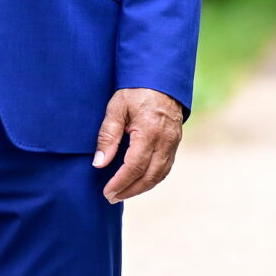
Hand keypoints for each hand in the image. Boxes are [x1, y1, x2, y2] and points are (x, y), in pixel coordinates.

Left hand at [93, 87, 185, 201]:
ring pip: (160, 174)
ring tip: (123, 193)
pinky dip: (152, 179)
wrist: (162, 78)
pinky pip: (166, 167)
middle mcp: (165, 140)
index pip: (135, 166)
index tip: (107, 192)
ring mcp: (173, 142)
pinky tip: (139, 182)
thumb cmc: (136, 90)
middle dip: (130, 190)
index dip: (121, 182)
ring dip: (141, 188)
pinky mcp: (175, 142)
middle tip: (112, 197)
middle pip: (150, 176)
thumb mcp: (116, 108)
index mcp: (150, 131)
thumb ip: (108, 135)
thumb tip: (100, 163)